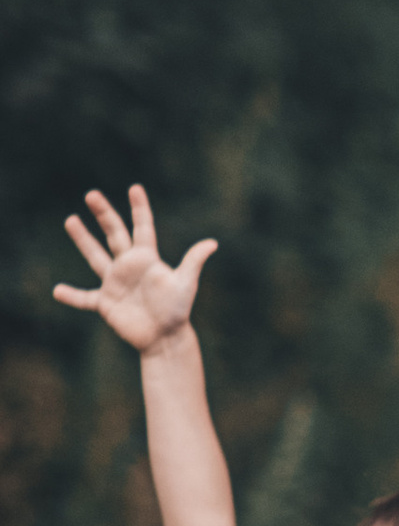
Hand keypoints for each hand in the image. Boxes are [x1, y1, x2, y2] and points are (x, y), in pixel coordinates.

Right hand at [54, 185, 216, 350]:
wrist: (165, 337)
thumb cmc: (177, 310)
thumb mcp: (186, 284)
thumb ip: (193, 262)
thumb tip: (212, 243)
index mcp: (147, 258)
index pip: (142, 228)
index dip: (140, 209)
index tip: (135, 188)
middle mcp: (129, 266)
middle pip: (114, 234)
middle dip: (104, 214)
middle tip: (92, 194)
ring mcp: (115, 283)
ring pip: (95, 257)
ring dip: (83, 239)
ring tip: (71, 220)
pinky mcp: (106, 303)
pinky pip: (85, 299)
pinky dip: (72, 296)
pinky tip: (57, 291)